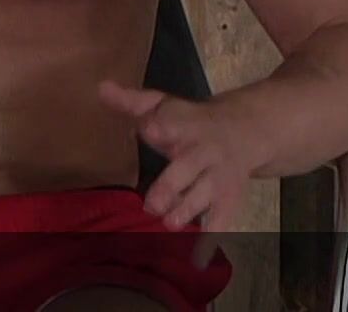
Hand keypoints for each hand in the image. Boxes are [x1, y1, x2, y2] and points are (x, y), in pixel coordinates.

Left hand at [99, 79, 252, 265]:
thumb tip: (100, 87)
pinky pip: (222, 220)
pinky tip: (198, 259)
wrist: (247, 131)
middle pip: (189, 167)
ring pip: (205, 195)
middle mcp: (204, 151)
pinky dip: (210, 241)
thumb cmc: (191, 122)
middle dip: (172, 185)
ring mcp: (219, 177)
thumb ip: (132, 101)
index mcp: (185, 126)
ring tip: (170, 223)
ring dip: (189, 210)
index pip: (174, 124)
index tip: (152, 130)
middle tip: (152, 204)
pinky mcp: (228, 199)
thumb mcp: (164, 105)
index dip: (163, 128)